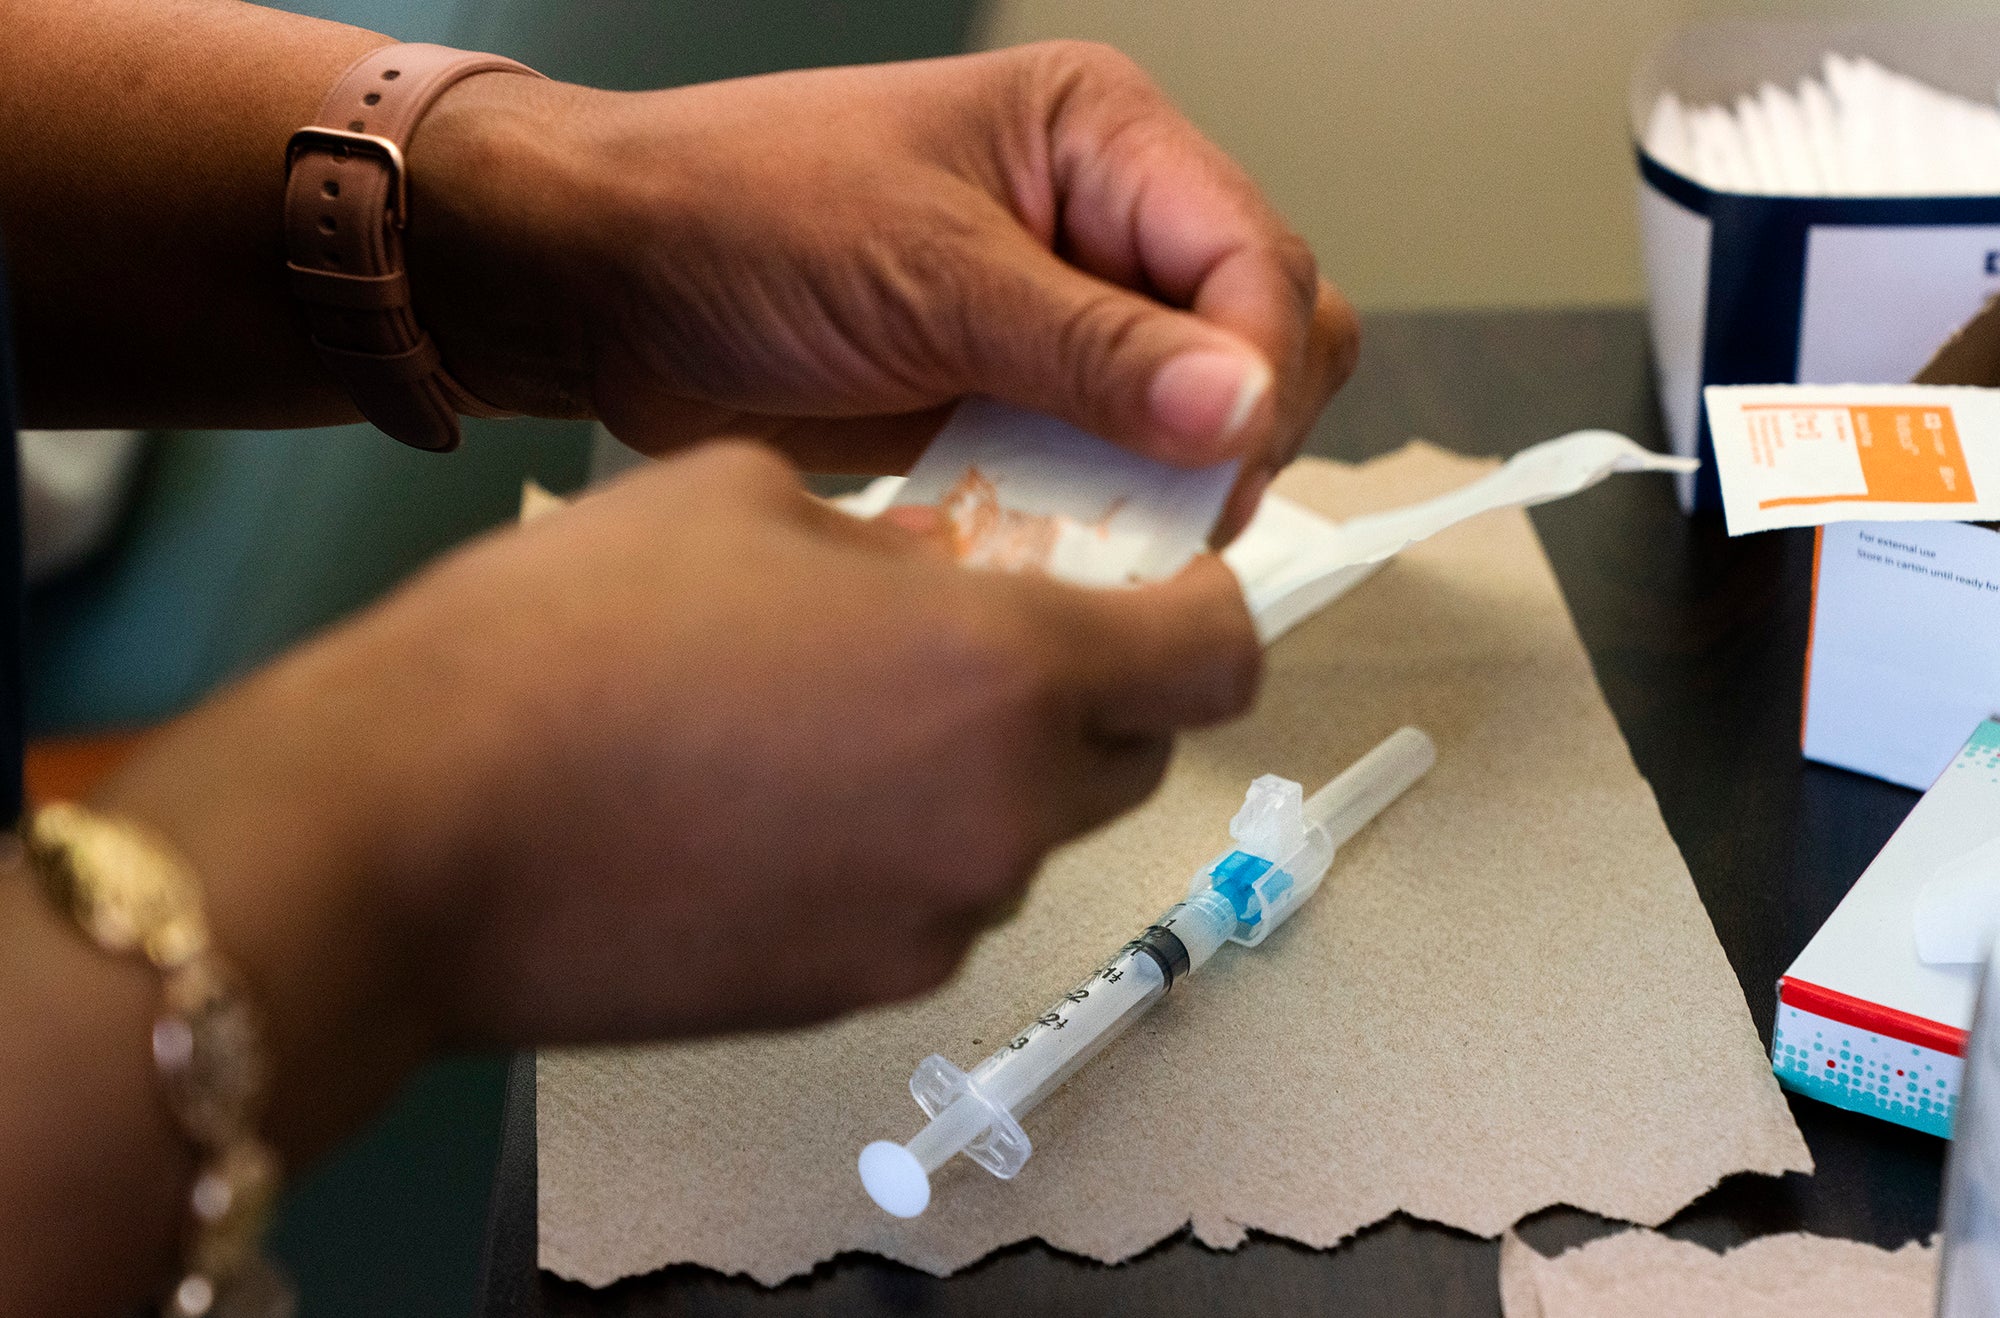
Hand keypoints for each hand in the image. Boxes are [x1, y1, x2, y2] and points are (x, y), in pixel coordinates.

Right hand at [93, 442, 1258, 1146]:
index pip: (1211, 656)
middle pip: (1129, 749)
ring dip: (981, 767)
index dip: (1206, 610)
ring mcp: (936, 920)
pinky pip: (933, 899)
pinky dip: (903, 846)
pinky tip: (780, 799)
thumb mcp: (746, 497)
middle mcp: (1003, 814)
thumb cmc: (564, 642)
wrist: (412, 831)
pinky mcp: (857, 992)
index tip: (1169, 586)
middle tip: (975, 628)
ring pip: (1025, 830)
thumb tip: (939, 562)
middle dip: (1085, 685)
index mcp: (1005, 669)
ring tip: (840, 712)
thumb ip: (893, 530)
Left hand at [407, 42, 1358, 537]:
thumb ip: (1093, 348)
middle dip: (1237, 423)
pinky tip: (1065, 540)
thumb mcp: (928, 274)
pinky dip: (1107, 510)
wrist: (612, 285)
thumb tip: (1239, 403)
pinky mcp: (1022, 396)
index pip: (1253, 253)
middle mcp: (1105, 218)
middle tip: (1180, 506)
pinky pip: (1113, 464)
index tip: (1223, 456)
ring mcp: (1067, 315)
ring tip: (1116, 532)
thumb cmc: (739, 216)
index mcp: (1101, 136)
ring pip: (1200, 410)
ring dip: (1176, 480)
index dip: (1258, 361)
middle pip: (1263, 330)